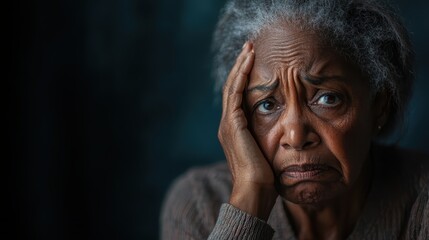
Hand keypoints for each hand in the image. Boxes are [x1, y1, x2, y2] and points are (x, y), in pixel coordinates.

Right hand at [218, 42, 277, 220]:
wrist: (254, 191)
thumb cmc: (264, 178)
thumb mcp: (266, 153)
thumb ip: (267, 139)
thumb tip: (282, 132)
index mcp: (234, 130)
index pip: (237, 97)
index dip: (244, 78)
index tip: (254, 62)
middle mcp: (228, 124)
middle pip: (232, 87)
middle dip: (241, 66)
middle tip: (249, 48)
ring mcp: (228, 124)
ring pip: (232, 86)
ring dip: (241, 66)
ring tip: (249, 48)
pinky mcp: (233, 124)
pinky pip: (235, 93)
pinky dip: (241, 75)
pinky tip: (249, 62)